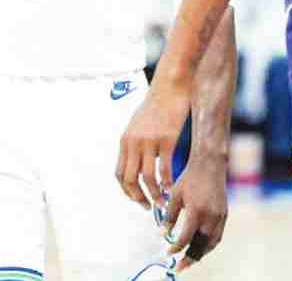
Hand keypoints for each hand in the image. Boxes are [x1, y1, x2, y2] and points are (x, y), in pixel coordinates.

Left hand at [116, 76, 191, 209]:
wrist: (171, 84)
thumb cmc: (159, 102)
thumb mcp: (140, 122)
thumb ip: (137, 141)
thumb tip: (139, 157)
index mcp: (126, 140)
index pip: (120, 173)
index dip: (127, 190)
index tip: (136, 199)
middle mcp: (134, 142)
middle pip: (130, 179)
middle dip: (138, 197)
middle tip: (148, 206)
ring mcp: (149, 141)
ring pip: (147, 178)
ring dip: (153, 195)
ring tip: (162, 203)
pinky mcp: (166, 139)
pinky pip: (164, 168)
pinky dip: (167, 182)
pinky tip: (172, 188)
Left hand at [160, 154, 228, 271]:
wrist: (210, 164)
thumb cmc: (190, 178)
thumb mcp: (175, 195)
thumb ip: (169, 216)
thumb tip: (162, 234)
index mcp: (197, 211)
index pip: (185, 238)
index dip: (175, 248)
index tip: (167, 253)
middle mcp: (211, 217)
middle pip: (200, 246)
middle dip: (189, 259)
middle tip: (178, 267)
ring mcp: (220, 217)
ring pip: (210, 244)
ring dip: (200, 254)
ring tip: (189, 260)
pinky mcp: (224, 215)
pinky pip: (217, 236)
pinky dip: (208, 245)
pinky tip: (200, 247)